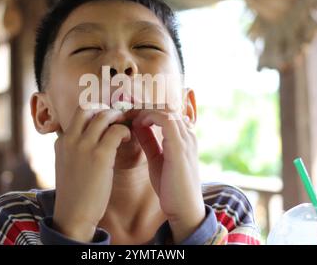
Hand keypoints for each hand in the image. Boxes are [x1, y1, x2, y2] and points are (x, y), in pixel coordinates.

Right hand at [53, 105, 130, 241]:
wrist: (73, 214)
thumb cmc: (74, 192)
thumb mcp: (65, 164)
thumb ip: (73, 148)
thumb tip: (89, 138)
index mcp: (61, 140)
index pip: (78, 114)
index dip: (95, 111)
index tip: (107, 117)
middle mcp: (70, 139)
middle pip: (88, 108)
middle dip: (105, 109)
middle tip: (117, 117)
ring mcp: (84, 145)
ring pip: (104, 116)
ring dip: (118, 118)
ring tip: (124, 126)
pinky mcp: (100, 155)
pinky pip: (116, 131)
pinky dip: (125, 131)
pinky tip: (127, 138)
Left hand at [130, 108, 205, 242]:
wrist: (184, 209)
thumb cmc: (171, 187)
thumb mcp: (157, 158)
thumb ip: (149, 141)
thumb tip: (137, 126)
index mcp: (184, 137)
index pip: (168, 112)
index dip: (149, 110)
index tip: (131, 115)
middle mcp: (188, 135)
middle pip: (167, 107)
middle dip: (146, 107)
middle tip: (128, 112)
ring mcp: (186, 139)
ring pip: (167, 110)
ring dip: (146, 110)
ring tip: (131, 116)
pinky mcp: (179, 147)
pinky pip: (166, 120)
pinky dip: (150, 117)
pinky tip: (138, 124)